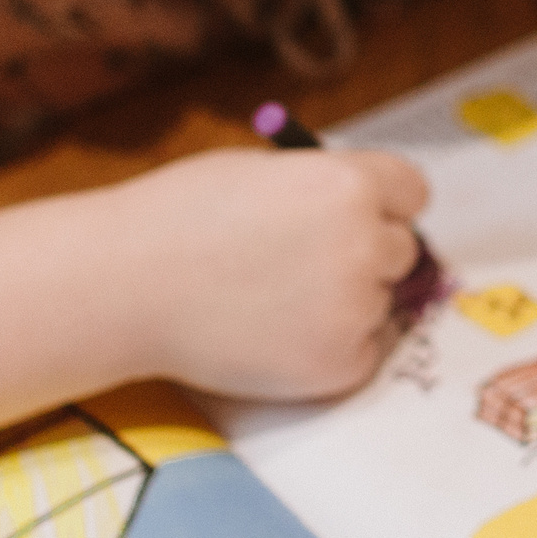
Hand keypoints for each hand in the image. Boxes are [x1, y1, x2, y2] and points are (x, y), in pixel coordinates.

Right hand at [0, 145, 426, 427]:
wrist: (123, 287)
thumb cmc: (179, 218)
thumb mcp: (263, 172)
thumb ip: (325, 187)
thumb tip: (370, 209)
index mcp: (349, 184)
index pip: (413, 192)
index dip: (384, 204)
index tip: (360, 217)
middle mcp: (366, 244)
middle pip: (402, 249)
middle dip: (364, 254)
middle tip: (300, 265)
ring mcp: (357, 308)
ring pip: (382, 303)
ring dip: (347, 303)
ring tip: (272, 301)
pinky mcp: (341, 364)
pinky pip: (362, 351)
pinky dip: (330, 348)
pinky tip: (273, 335)